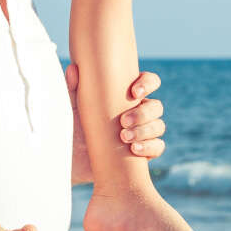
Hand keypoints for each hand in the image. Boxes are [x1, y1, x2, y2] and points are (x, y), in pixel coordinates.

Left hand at [67, 66, 166, 184]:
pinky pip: (157, 147)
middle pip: (156, 106)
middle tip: (123, 121)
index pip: (149, 82)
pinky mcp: (143, 152)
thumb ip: (73, 89)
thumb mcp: (71, 109)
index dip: (147, 83)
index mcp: (126, 96)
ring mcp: (142, 133)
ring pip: (159, 126)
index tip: (134, 92)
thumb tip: (73, 69)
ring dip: (144, 130)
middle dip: (143, 113)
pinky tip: (134, 149)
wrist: (71, 161)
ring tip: (124, 137)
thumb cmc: (72, 129)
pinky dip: (150, 147)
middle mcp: (138, 112)